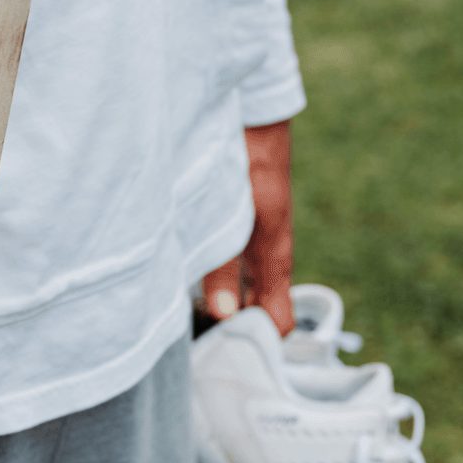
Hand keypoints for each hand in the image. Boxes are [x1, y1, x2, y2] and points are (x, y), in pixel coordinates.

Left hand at [200, 119, 294, 334]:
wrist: (247, 110)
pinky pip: (231, 263)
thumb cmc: (244, 159)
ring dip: (218, 302)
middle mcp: (267, 251)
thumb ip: (224, 266)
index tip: (226, 352)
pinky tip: (182, 274)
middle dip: (232, 328)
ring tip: (183, 313)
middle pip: (257, 308)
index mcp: (274, 256)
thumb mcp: (231, 216)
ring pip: (241, 286)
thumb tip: (224, 316)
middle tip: (195, 339)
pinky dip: (213, 277)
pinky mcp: (238, 221)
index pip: (279, 320)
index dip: (260, 343)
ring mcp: (253, 237)